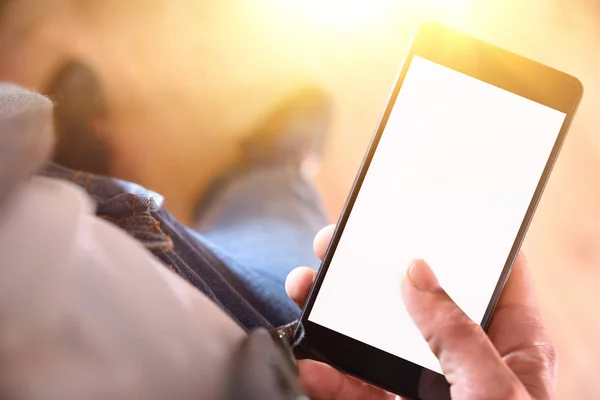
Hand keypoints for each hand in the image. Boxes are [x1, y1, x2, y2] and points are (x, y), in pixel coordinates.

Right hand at [285, 225, 556, 399]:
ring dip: (336, 315)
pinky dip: (326, 374)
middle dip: (375, 267)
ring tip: (304, 286)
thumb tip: (417, 271)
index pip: (496, 274)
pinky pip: (354, 385)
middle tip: (340, 243)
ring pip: (376, 338)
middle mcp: (464, 359)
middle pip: (418, 298)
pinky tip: (307, 362)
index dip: (468, 236)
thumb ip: (456, 332)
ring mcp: (423, 387)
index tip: (428, 205)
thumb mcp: (494, 392)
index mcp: (510, 345)